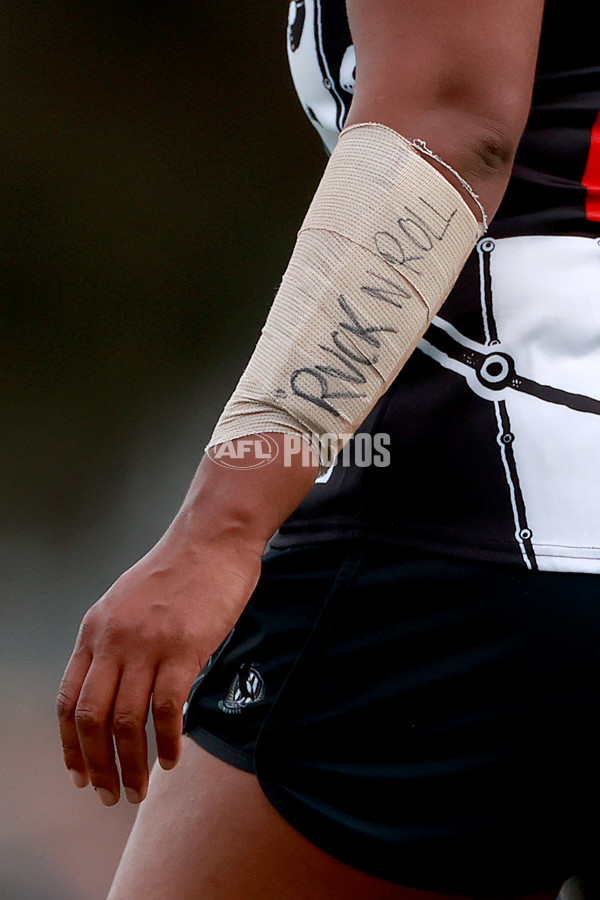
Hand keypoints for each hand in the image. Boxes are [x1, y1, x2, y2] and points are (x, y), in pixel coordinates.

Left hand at [57, 526, 261, 805]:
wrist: (211, 538)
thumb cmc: (177, 570)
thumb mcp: (126, 602)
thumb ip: (114, 642)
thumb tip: (115, 688)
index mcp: (94, 629)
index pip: (69, 699)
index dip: (70, 744)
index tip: (79, 773)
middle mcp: (113, 639)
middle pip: (92, 718)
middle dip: (97, 765)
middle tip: (110, 794)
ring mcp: (148, 644)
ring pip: (127, 721)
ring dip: (132, 764)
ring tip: (140, 789)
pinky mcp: (184, 648)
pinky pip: (168, 709)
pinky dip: (168, 742)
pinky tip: (173, 758)